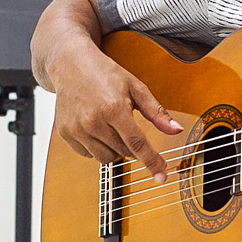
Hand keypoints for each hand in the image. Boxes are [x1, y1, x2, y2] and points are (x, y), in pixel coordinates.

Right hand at [51, 43, 182, 180]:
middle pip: (123, 152)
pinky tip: (96, 129)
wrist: (71, 65)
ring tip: (112, 127)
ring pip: (105, 158)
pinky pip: (88, 154)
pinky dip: (97, 147)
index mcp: (113, 108)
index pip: (137, 143)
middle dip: (131, 146)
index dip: (151, 162)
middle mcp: (93, 121)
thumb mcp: (136, 87)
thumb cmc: (105, 74)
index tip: (161, 176)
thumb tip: (176, 130)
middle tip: (127, 126)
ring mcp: (76, 129)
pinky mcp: (65, 133)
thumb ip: (156, 112)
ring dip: (115, 149)